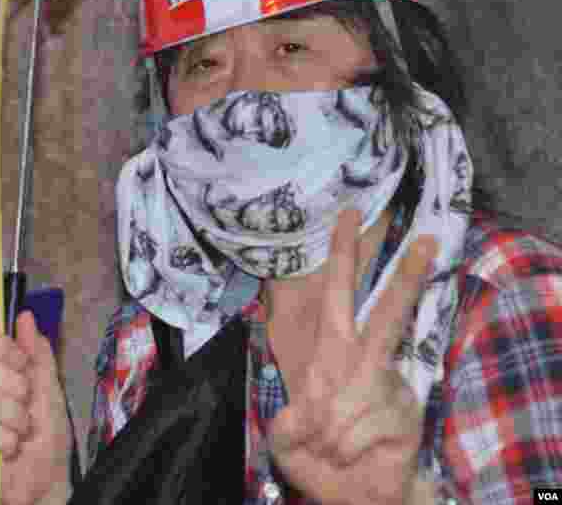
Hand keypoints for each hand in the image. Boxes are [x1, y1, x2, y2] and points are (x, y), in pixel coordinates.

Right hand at [0, 311, 72, 504]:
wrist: (47, 478)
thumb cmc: (47, 433)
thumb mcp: (49, 387)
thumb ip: (38, 352)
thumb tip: (24, 316)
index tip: (21, 364)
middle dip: (11, 386)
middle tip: (26, 404)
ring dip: (12, 417)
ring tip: (22, 431)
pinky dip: (1, 438)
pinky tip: (9, 448)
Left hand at [269, 209, 437, 504]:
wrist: (354, 493)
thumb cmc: (319, 457)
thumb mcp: (286, 436)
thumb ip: (288, 421)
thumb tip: (303, 411)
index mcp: (327, 355)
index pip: (332, 298)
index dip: (338, 259)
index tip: (346, 213)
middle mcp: (356, 360)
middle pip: (372, 308)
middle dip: (381, 268)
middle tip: (397, 227)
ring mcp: (383, 384)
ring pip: (362, 381)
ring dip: (333, 427)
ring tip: (330, 448)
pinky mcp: (403, 412)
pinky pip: (367, 422)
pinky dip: (345, 446)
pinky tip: (345, 454)